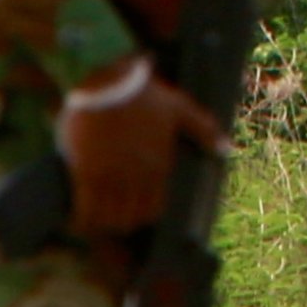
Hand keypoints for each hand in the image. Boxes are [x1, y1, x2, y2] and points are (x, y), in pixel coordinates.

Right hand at [58, 55, 220, 238]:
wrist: (107, 81)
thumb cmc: (144, 94)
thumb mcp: (179, 108)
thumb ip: (203, 130)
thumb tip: (227, 149)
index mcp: (159, 164)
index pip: (154, 208)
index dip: (145, 215)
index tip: (137, 214)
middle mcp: (136, 176)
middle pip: (130, 218)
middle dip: (124, 223)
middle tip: (115, 219)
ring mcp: (111, 177)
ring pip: (108, 219)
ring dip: (104, 225)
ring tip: (97, 222)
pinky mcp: (86, 173)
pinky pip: (85, 210)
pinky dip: (83, 221)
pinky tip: (80, 223)